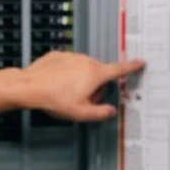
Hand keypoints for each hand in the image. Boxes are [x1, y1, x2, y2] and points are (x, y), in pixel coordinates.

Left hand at [18, 51, 145, 121]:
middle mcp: (85, 61)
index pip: (120, 70)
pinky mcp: (59, 55)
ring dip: (80, 80)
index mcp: (95, 74)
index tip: (140, 62)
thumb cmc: (54, 98)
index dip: (132, 67)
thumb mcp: (81, 113)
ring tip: (65, 93)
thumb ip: (100, 113)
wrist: (29, 86)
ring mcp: (72, 56)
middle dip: (95, 86)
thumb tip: (109, 111)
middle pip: (99, 74)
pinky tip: (57, 85)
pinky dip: (66, 74)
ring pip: (83, 69)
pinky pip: (69, 65)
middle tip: (82, 100)